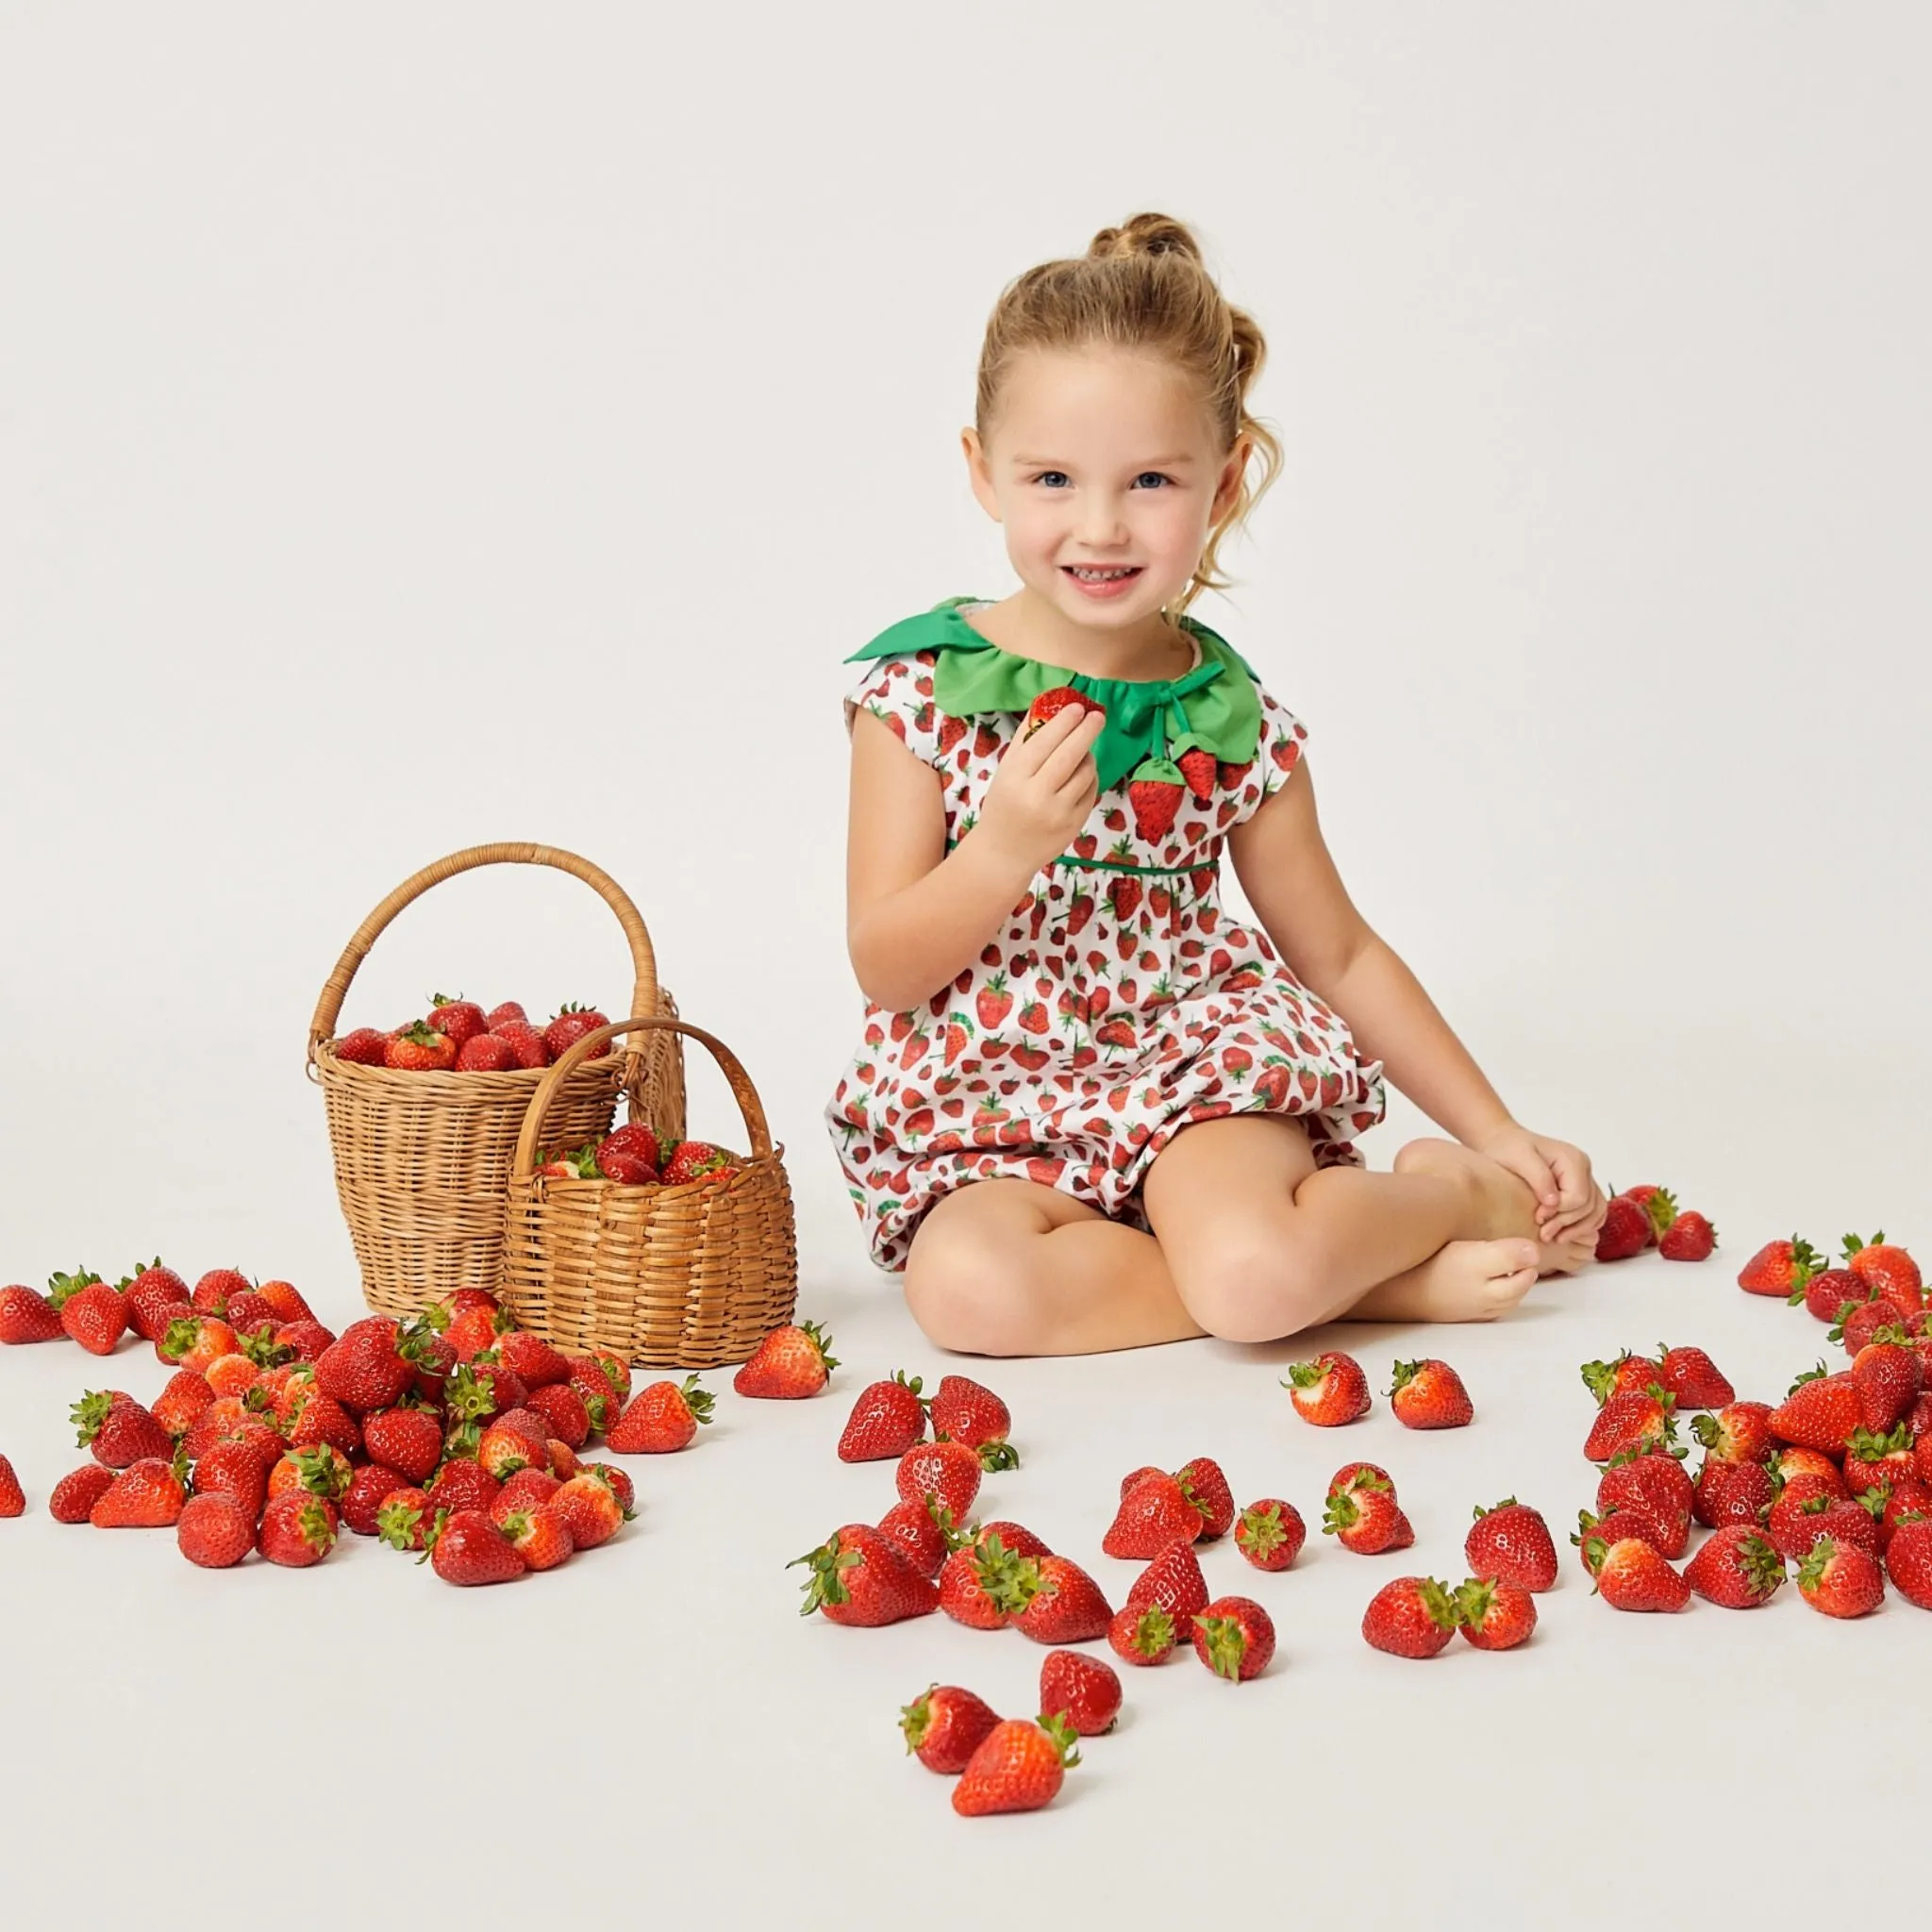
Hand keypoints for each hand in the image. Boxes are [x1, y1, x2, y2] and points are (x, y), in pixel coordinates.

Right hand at [975, 702, 1107, 877]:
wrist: (1004, 853)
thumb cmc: (1004, 804)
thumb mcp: (1006, 771)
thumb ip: (1026, 739)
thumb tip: (1048, 706)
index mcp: (1016, 777)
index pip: (1045, 742)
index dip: (1064, 722)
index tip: (1077, 707)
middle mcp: (1037, 795)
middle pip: (1070, 755)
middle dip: (1087, 731)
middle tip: (1097, 716)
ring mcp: (1059, 812)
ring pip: (1085, 772)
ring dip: (1088, 756)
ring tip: (1082, 752)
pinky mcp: (1074, 824)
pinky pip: (1091, 791)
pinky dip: (1089, 778)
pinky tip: (1080, 775)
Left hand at [1473, 1122, 1605, 1245]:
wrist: (1505, 1141)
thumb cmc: (1509, 1147)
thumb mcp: (1519, 1157)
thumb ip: (1539, 1178)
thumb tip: (1554, 1202)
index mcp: (1573, 1160)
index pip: (1579, 1197)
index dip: (1560, 1212)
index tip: (1538, 1217)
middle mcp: (1584, 1169)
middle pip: (1589, 1207)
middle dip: (1566, 1224)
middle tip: (1543, 1234)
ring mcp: (1584, 1179)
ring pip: (1595, 1212)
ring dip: (1577, 1229)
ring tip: (1553, 1238)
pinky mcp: (1580, 1189)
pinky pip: (1593, 1213)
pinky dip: (1582, 1225)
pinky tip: (1563, 1233)